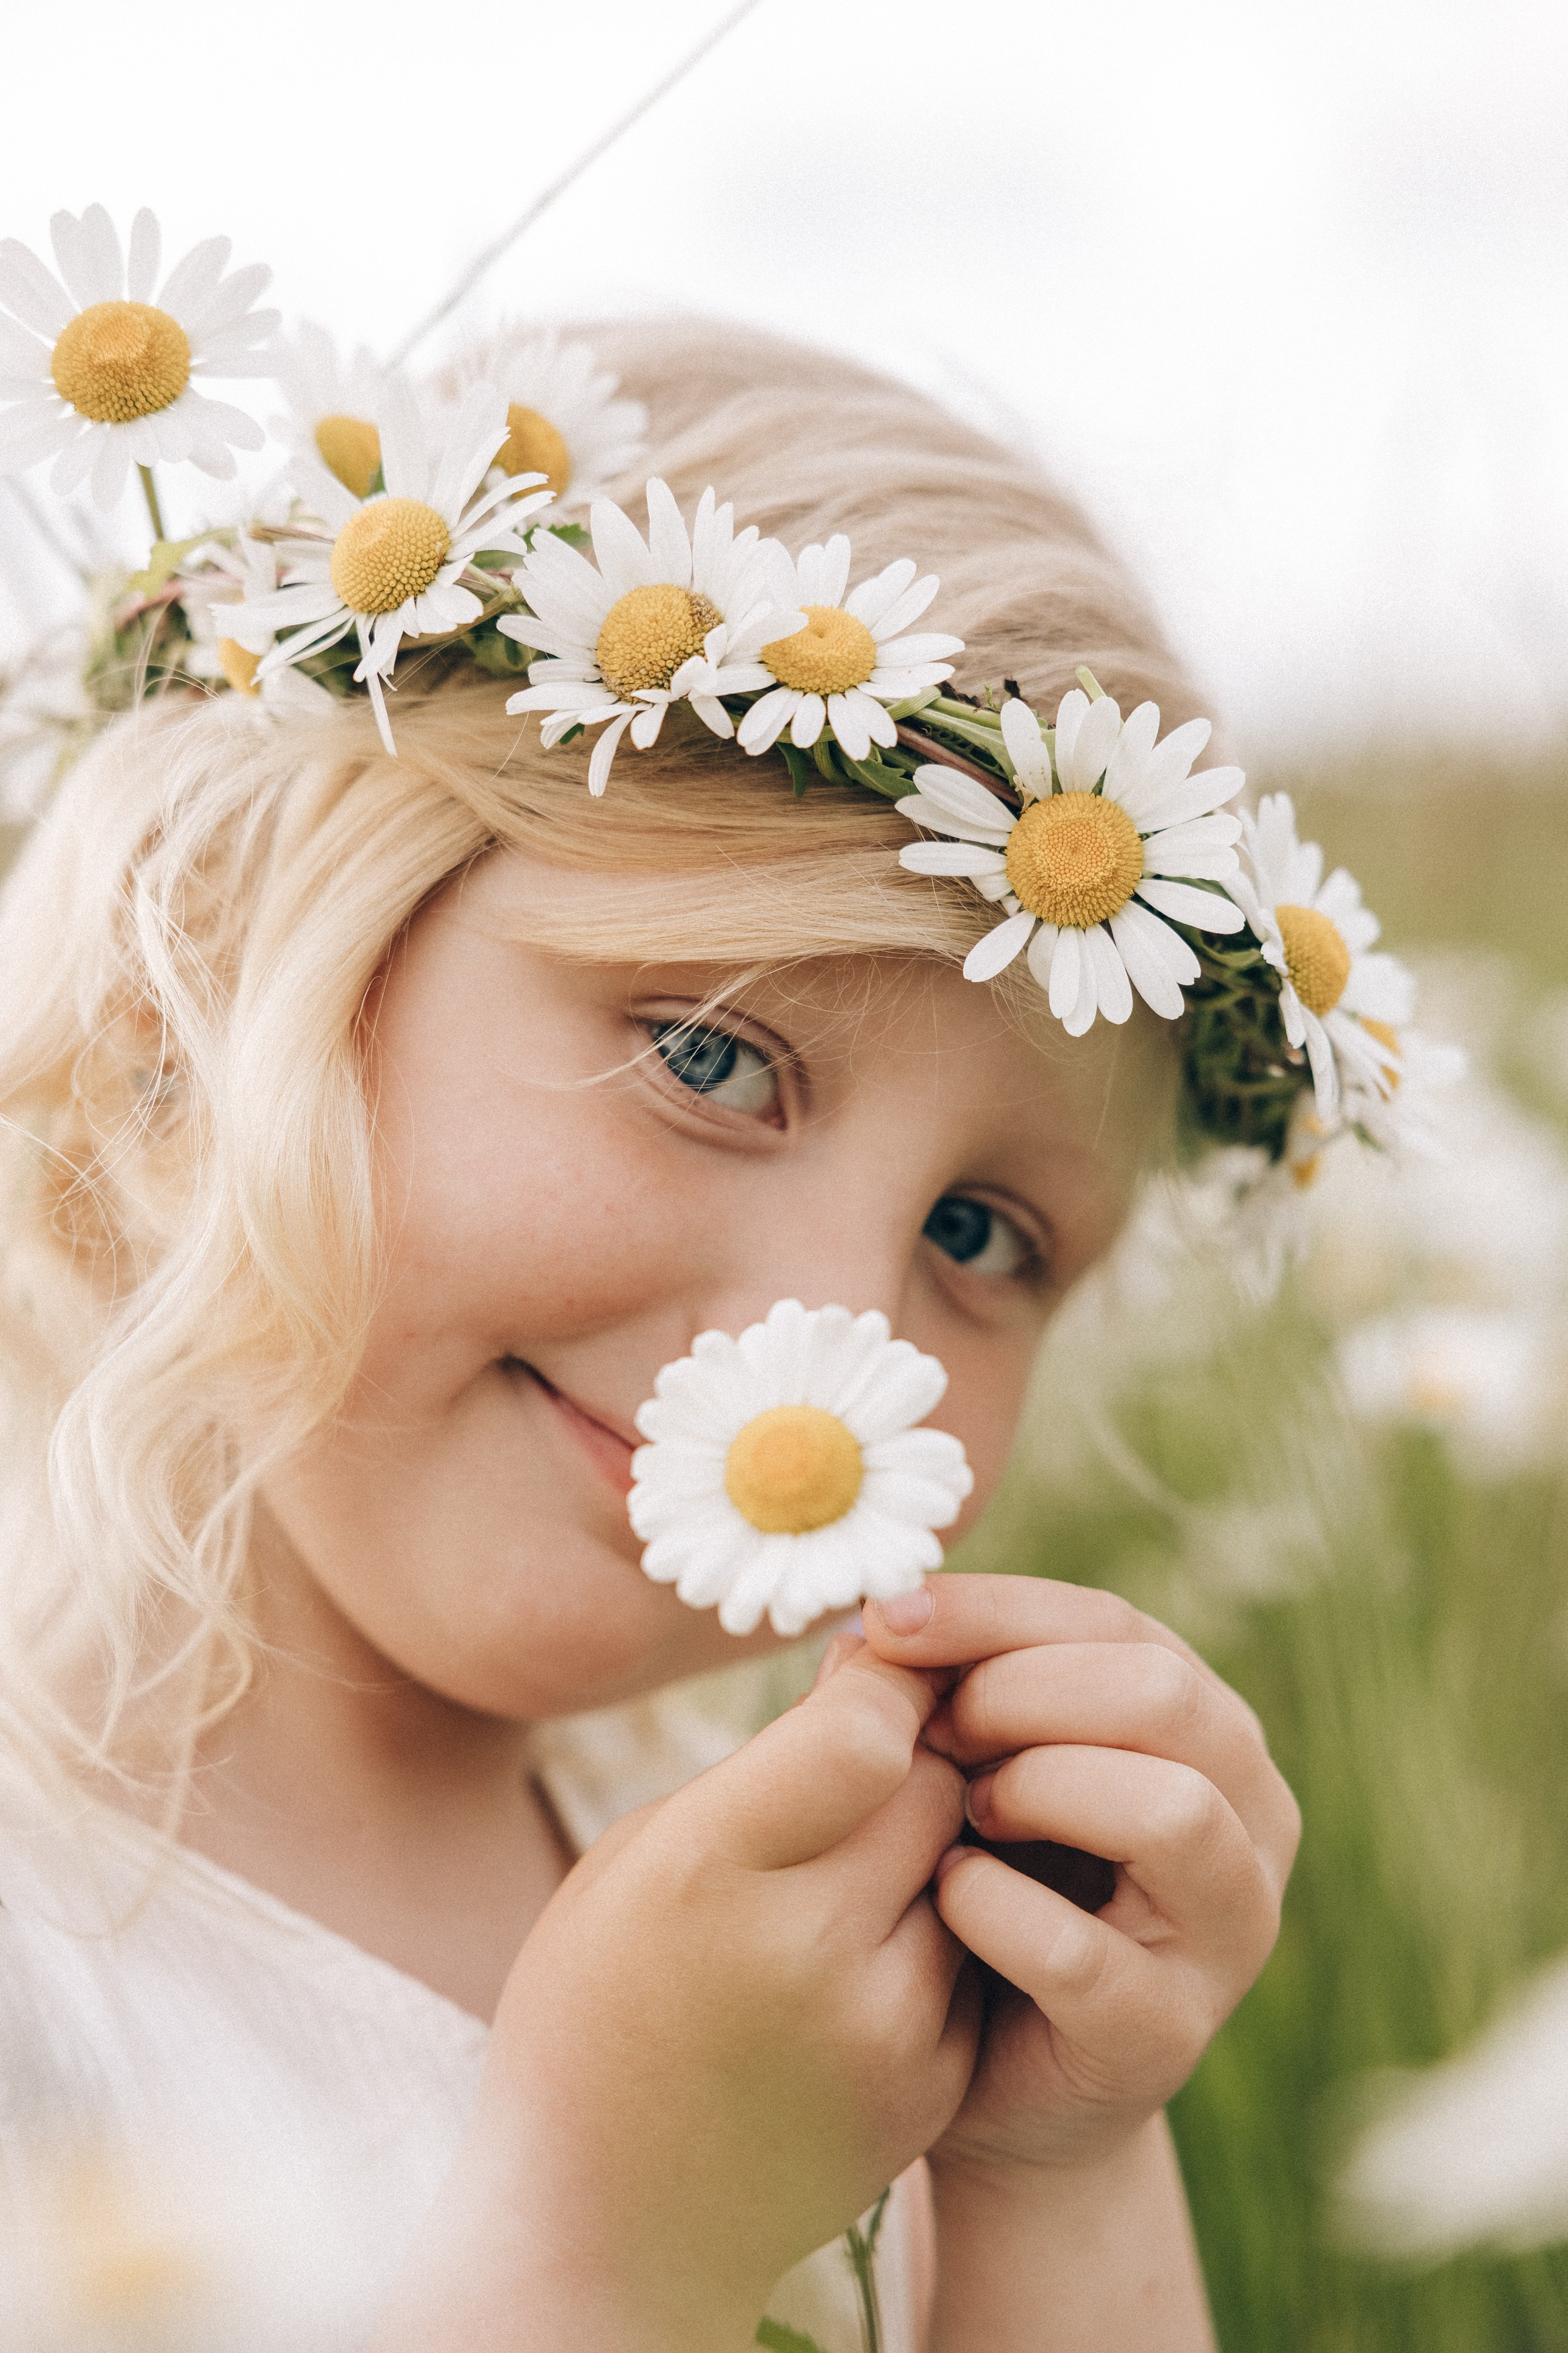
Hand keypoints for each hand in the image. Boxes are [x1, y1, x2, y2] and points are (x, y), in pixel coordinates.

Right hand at [386, 1648, 977, 2352]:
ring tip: (849, 1869)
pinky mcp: (929, 2087)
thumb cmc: (603, 1996)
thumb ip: (771, 1766)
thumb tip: (877, 1665)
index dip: (878, 1686)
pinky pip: (968, 1951)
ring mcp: (881, 2029)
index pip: (867, 1729)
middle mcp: (807, 1950)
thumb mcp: (646, 1853)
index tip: (864, 1676)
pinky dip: (930, 1933)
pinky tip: (856, 1956)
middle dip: (913, 1751)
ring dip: (925, 1844)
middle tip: (868, 1760)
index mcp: (709, 1870)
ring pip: (963, 1861)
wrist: (609, 2217)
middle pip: (932, 1784)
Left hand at [863, 1573, 1299, 2181]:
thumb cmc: (983, 1881)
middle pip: (1162, 1695)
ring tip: (965, 1815)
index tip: (887, 1620)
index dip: (996, 1611)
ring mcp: (1229, 1931)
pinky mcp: (1170, 2034)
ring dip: (1040, 1790)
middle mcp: (1250, 1814)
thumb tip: (873, 1625)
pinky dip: (996, 1909)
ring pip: (1173, 1809)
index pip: (1116, 1626)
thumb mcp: (965, 1767)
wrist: (990, 2074)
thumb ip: (934, 1691)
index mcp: (1206, 1727)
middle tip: (932, 1731)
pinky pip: (1085, 1953)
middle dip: (1021, 1695)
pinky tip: (949, 1895)